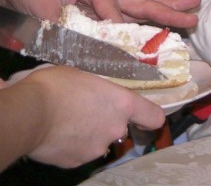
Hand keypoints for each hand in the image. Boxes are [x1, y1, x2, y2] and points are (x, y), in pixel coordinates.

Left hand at [0, 0, 200, 25]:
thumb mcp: (47, 6)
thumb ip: (73, 24)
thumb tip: (98, 41)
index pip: (117, 10)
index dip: (121, 29)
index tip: (124, 47)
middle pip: (144, 0)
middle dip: (171, 7)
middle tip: (197, 7)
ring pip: (142, 5)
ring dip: (167, 8)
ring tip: (191, 6)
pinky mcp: (101, 7)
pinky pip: (129, 14)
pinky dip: (147, 18)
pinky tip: (160, 20)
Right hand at [0, 66, 164, 169]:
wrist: (28, 113)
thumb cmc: (57, 86)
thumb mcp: (85, 75)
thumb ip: (99, 89)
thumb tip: (95, 92)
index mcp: (123, 104)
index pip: (154, 116)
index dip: (150, 118)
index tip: (143, 118)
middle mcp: (116, 128)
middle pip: (120, 128)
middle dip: (107, 122)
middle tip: (86, 112)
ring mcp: (97, 148)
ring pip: (99, 141)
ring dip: (89, 134)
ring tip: (67, 123)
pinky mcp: (77, 162)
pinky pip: (80, 153)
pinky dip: (72, 146)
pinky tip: (57, 135)